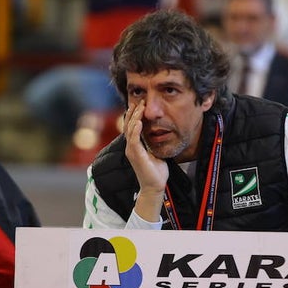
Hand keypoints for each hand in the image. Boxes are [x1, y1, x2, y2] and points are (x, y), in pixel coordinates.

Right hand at [124, 101, 168, 218]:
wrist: (154, 186)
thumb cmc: (156, 171)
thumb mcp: (155, 152)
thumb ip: (153, 143)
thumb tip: (159, 132)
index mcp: (134, 146)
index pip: (132, 126)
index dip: (134, 114)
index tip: (140, 103)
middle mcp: (130, 147)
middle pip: (128, 125)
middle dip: (134, 112)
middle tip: (140, 100)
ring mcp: (131, 151)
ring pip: (130, 130)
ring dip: (135, 117)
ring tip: (140, 107)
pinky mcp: (136, 155)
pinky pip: (134, 140)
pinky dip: (136, 130)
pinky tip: (139, 121)